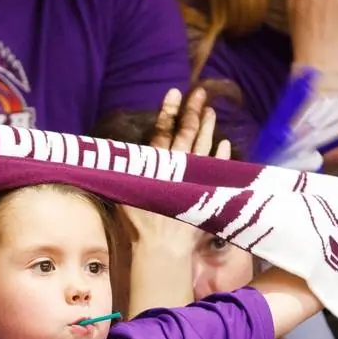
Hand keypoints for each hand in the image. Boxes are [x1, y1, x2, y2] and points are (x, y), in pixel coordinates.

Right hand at [124, 88, 229, 247]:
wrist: (163, 246)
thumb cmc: (138, 224)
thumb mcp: (123, 193)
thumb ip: (121, 170)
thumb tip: (112, 149)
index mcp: (156, 165)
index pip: (163, 131)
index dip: (169, 111)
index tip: (175, 92)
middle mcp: (177, 167)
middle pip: (187, 133)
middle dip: (193, 112)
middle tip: (200, 93)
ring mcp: (194, 179)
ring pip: (204, 147)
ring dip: (208, 128)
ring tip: (212, 111)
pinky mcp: (206, 192)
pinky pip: (218, 169)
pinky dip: (222, 156)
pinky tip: (226, 144)